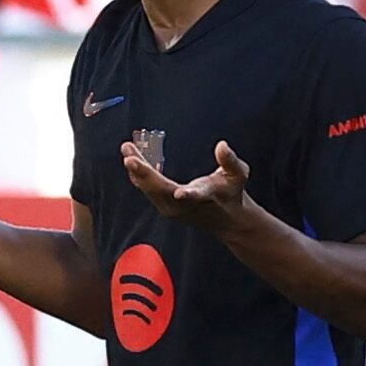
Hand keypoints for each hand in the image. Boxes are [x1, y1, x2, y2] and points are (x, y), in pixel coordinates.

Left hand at [119, 131, 259, 233]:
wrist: (226, 219)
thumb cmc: (232, 192)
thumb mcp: (238, 175)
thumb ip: (230, 161)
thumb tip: (222, 145)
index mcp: (206, 196)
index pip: (197, 196)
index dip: (189, 195)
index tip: (180, 193)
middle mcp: (185, 205)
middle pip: (162, 191)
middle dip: (145, 174)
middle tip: (130, 156)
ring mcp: (173, 208)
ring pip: (150, 190)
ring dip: (137, 171)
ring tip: (127, 149)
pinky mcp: (165, 206)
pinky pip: (149, 189)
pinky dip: (139, 174)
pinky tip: (131, 158)